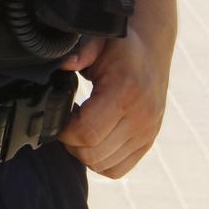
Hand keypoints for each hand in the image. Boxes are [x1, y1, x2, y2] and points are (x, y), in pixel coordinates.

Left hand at [58, 25, 170, 177]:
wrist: (151, 52)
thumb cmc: (120, 45)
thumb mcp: (99, 39)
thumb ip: (81, 52)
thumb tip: (63, 65)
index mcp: (124, 93)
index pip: (87, 133)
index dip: (64, 131)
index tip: (58, 114)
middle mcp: (140, 117)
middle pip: (92, 154)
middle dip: (70, 142)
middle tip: (65, 122)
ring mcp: (146, 132)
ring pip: (104, 165)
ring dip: (84, 152)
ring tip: (79, 127)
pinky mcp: (148, 141)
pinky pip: (118, 169)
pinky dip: (101, 160)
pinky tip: (94, 138)